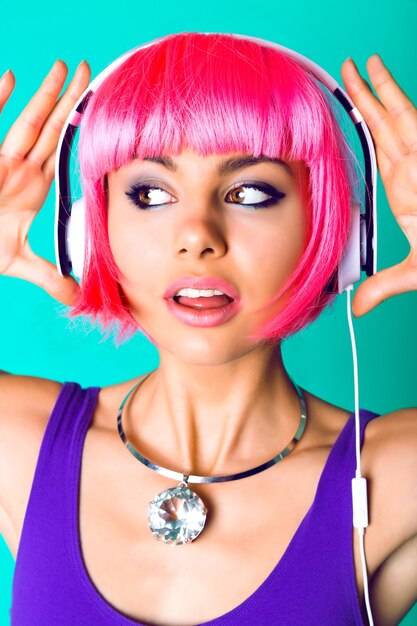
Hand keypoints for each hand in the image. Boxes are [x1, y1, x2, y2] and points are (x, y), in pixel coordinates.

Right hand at [0, 59, 90, 305]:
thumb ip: (47, 276)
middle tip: (92, 72)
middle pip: (50, 128)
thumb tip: (75, 297)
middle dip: (69, 101)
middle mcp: (18, 168)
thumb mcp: (17, 261)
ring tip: (63, 68)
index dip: (80, 130)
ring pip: (24, 122)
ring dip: (42, 96)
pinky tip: (9, 77)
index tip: (102, 111)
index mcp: (33, 185)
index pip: (62, 151)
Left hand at [341, 54, 416, 316]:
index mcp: (406, 189)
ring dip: (377, 87)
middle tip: (344, 71)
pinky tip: (378, 71)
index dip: (361, 129)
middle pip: (383, 124)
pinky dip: (396, 94)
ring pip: (397, 112)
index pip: (378, 151)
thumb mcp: (414, 271)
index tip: (342, 113)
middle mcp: (415, 167)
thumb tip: (356, 307)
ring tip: (357, 65)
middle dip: (364, 97)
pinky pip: (413, 115)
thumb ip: (383, 285)